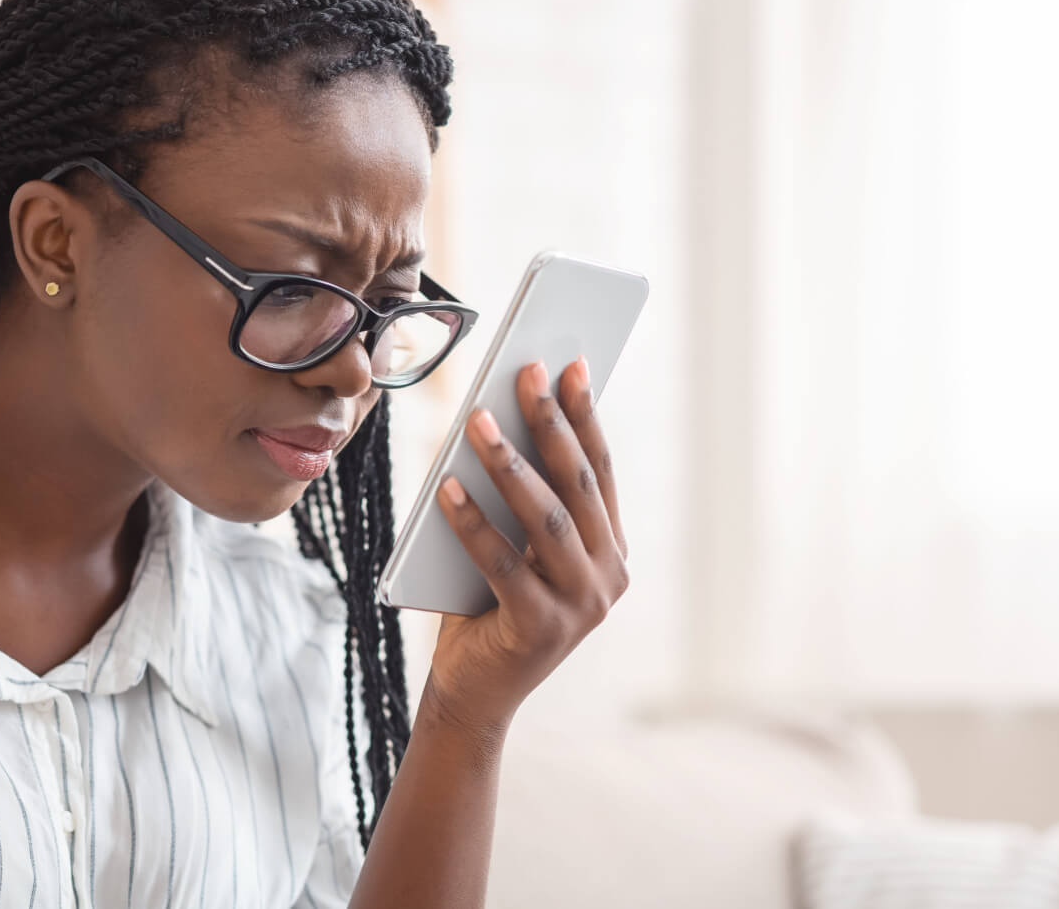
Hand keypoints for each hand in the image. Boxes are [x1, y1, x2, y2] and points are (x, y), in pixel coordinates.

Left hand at [421, 357, 629, 740]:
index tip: (569, 364)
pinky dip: (472, 521)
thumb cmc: (487, 606)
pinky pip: (502, 563)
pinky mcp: (541, 629)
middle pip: (576, 485)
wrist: (475, 694)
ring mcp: (582, 607)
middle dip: (550, 422)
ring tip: (477, 420)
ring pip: (546, 519)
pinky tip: (447, 486)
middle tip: (524, 372)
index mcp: (611, 551)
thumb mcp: (517, 546)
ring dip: (509, 463)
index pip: (598, 471)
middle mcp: (609, 577)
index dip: (584, 415)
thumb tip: (504, 418)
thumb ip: (524, 500)